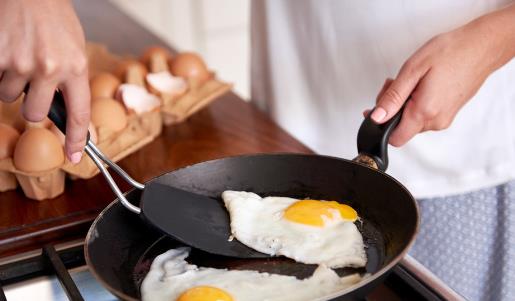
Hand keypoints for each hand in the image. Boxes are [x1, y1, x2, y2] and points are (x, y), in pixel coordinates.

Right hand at [0, 0, 89, 162]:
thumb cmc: (54, 18)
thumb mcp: (75, 49)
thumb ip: (70, 80)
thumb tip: (63, 111)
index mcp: (76, 67)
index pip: (79, 114)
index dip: (77, 139)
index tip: (75, 155)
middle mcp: (49, 68)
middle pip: (33, 114)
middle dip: (31, 105)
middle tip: (32, 83)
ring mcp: (20, 62)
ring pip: (8, 95)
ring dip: (12, 82)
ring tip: (20, 56)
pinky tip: (7, 51)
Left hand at [367, 4, 514, 146]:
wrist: (481, 46)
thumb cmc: (451, 52)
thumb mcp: (412, 70)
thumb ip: (392, 97)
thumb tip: (377, 117)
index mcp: (425, 112)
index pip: (394, 138)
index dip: (381, 125)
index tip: (376, 109)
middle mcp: (436, 121)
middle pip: (401, 128)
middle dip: (391, 109)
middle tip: (394, 84)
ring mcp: (444, 118)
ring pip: (412, 121)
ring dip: (403, 104)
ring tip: (411, 81)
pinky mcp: (448, 113)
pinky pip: (424, 115)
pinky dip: (415, 103)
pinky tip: (420, 85)